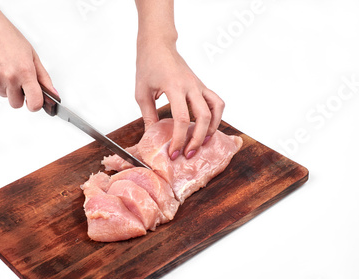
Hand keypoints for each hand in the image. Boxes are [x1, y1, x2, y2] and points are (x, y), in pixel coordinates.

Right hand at [0, 1, 56, 110]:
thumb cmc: (9, 37)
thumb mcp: (32, 56)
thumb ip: (43, 78)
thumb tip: (53, 94)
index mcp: (25, 72)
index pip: (34, 103)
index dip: (36, 105)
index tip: (36, 102)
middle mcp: (10, 78)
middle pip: (17, 104)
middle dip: (20, 97)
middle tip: (20, 82)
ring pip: (5, 96)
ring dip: (8, 88)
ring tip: (7, 69)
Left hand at [135, 39, 223, 159]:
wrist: (158, 45)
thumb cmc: (148, 66)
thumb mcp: (142, 93)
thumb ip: (148, 116)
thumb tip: (152, 137)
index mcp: (174, 86)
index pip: (181, 118)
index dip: (178, 138)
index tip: (173, 152)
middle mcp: (190, 85)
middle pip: (203, 116)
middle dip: (197, 139)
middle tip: (188, 154)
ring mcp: (198, 84)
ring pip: (216, 108)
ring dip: (212, 128)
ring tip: (202, 143)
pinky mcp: (201, 85)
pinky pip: (216, 102)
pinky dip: (216, 116)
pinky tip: (208, 128)